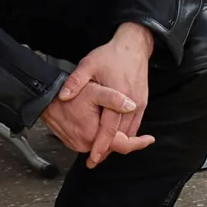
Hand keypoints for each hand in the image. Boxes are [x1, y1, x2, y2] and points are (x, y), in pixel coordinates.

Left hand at [56, 24, 154, 166]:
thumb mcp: (89, 64)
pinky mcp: (142, 103)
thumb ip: (76, 81)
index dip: (101, 145)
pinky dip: (126, 135)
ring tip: (102, 153)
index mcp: (119, 95)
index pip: (110, 127)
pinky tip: (117, 140)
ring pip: (130, 132)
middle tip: (95, 160)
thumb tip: (64, 96)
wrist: (135, 46)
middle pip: (122, 134)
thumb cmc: (112, 55)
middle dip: (109, 149)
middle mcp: (132, 103)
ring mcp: (139, 104)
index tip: (93, 157)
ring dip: (118, 144)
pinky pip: (135, 124)